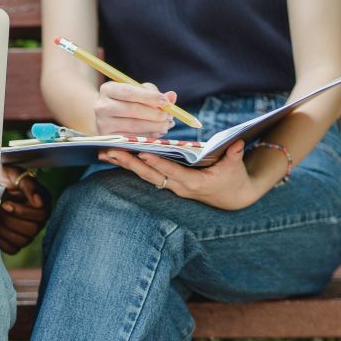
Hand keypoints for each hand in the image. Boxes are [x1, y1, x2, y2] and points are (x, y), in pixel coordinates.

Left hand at [0, 166, 49, 253]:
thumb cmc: (4, 179)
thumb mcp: (14, 174)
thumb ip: (28, 184)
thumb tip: (38, 201)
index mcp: (42, 203)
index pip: (41, 214)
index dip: (21, 211)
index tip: (5, 204)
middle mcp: (39, 220)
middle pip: (32, 230)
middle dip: (10, 220)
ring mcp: (29, 233)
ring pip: (22, 241)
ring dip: (4, 230)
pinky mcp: (17, 242)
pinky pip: (12, 249)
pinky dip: (1, 240)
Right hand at [95, 81, 176, 137]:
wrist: (105, 116)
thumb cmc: (125, 100)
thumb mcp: (137, 91)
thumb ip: (154, 93)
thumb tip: (172, 96)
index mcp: (108, 89)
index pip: (130, 92)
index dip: (149, 97)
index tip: (166, 102)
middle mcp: (102, 106)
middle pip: (132, 110)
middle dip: (154, 114)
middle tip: (169, 116)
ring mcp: (103, 124)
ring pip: (133, 126)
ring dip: (154, 126)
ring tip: (167, 125)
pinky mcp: (108, 138)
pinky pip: (131, 138)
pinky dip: (147, 136)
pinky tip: (157, 132)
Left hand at [98, 141, 261, 210]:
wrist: (232, 197)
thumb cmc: (233, 178)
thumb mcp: (235, 167)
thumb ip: (233, 155)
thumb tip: (236, 143)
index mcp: (193, 183)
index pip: (171, 172)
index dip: (157, 163)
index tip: (142, 152)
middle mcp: (177, 186)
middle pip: (149, 174)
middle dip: (129, 162)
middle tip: (110, 151)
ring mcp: (171, 186)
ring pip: (144, 175)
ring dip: (124, 164)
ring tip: (104, 153)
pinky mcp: (168, 182)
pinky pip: (146, 174)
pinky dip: (131, 165)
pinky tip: (116, 157)